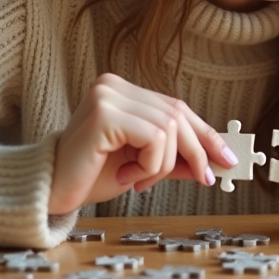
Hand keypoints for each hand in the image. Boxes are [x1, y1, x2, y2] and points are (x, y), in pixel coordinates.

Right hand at [48, 73, 238, 214]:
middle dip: (195, 152)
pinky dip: (151, 166)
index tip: (228, 158)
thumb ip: (176, 158)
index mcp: (122, 90)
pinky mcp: (105, 114)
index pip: (176, 108)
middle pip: (177, 115)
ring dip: (163, 166)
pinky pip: (154, 138)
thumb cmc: (91, 177)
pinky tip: (127, 177)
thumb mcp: (144, 166)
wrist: (50, 193)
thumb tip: (216, 161)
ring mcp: (107, 95)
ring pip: (169, 129)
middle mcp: (114, 85)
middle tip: (203, 179)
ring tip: (138, 181)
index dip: (206, 133)